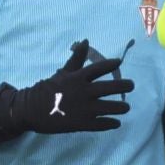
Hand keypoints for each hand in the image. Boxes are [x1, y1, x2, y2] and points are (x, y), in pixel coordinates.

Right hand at [11, 41, 133, 134]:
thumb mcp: (63, 72)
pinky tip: (116, 123)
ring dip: (121, 107)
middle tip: (132, 86)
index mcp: (78, 77)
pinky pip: (101, 124)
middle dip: (124, 86)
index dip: (111, 64)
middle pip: (110, 87)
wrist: (31, 110)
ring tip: (126, 107)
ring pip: (109, 107)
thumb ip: (76, 58)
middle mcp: (83, 92)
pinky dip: (111, 123)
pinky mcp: (81, 123)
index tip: (119, 62)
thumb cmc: (48, 89)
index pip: (99, 68)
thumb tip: (86, 41)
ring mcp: (83, 108)